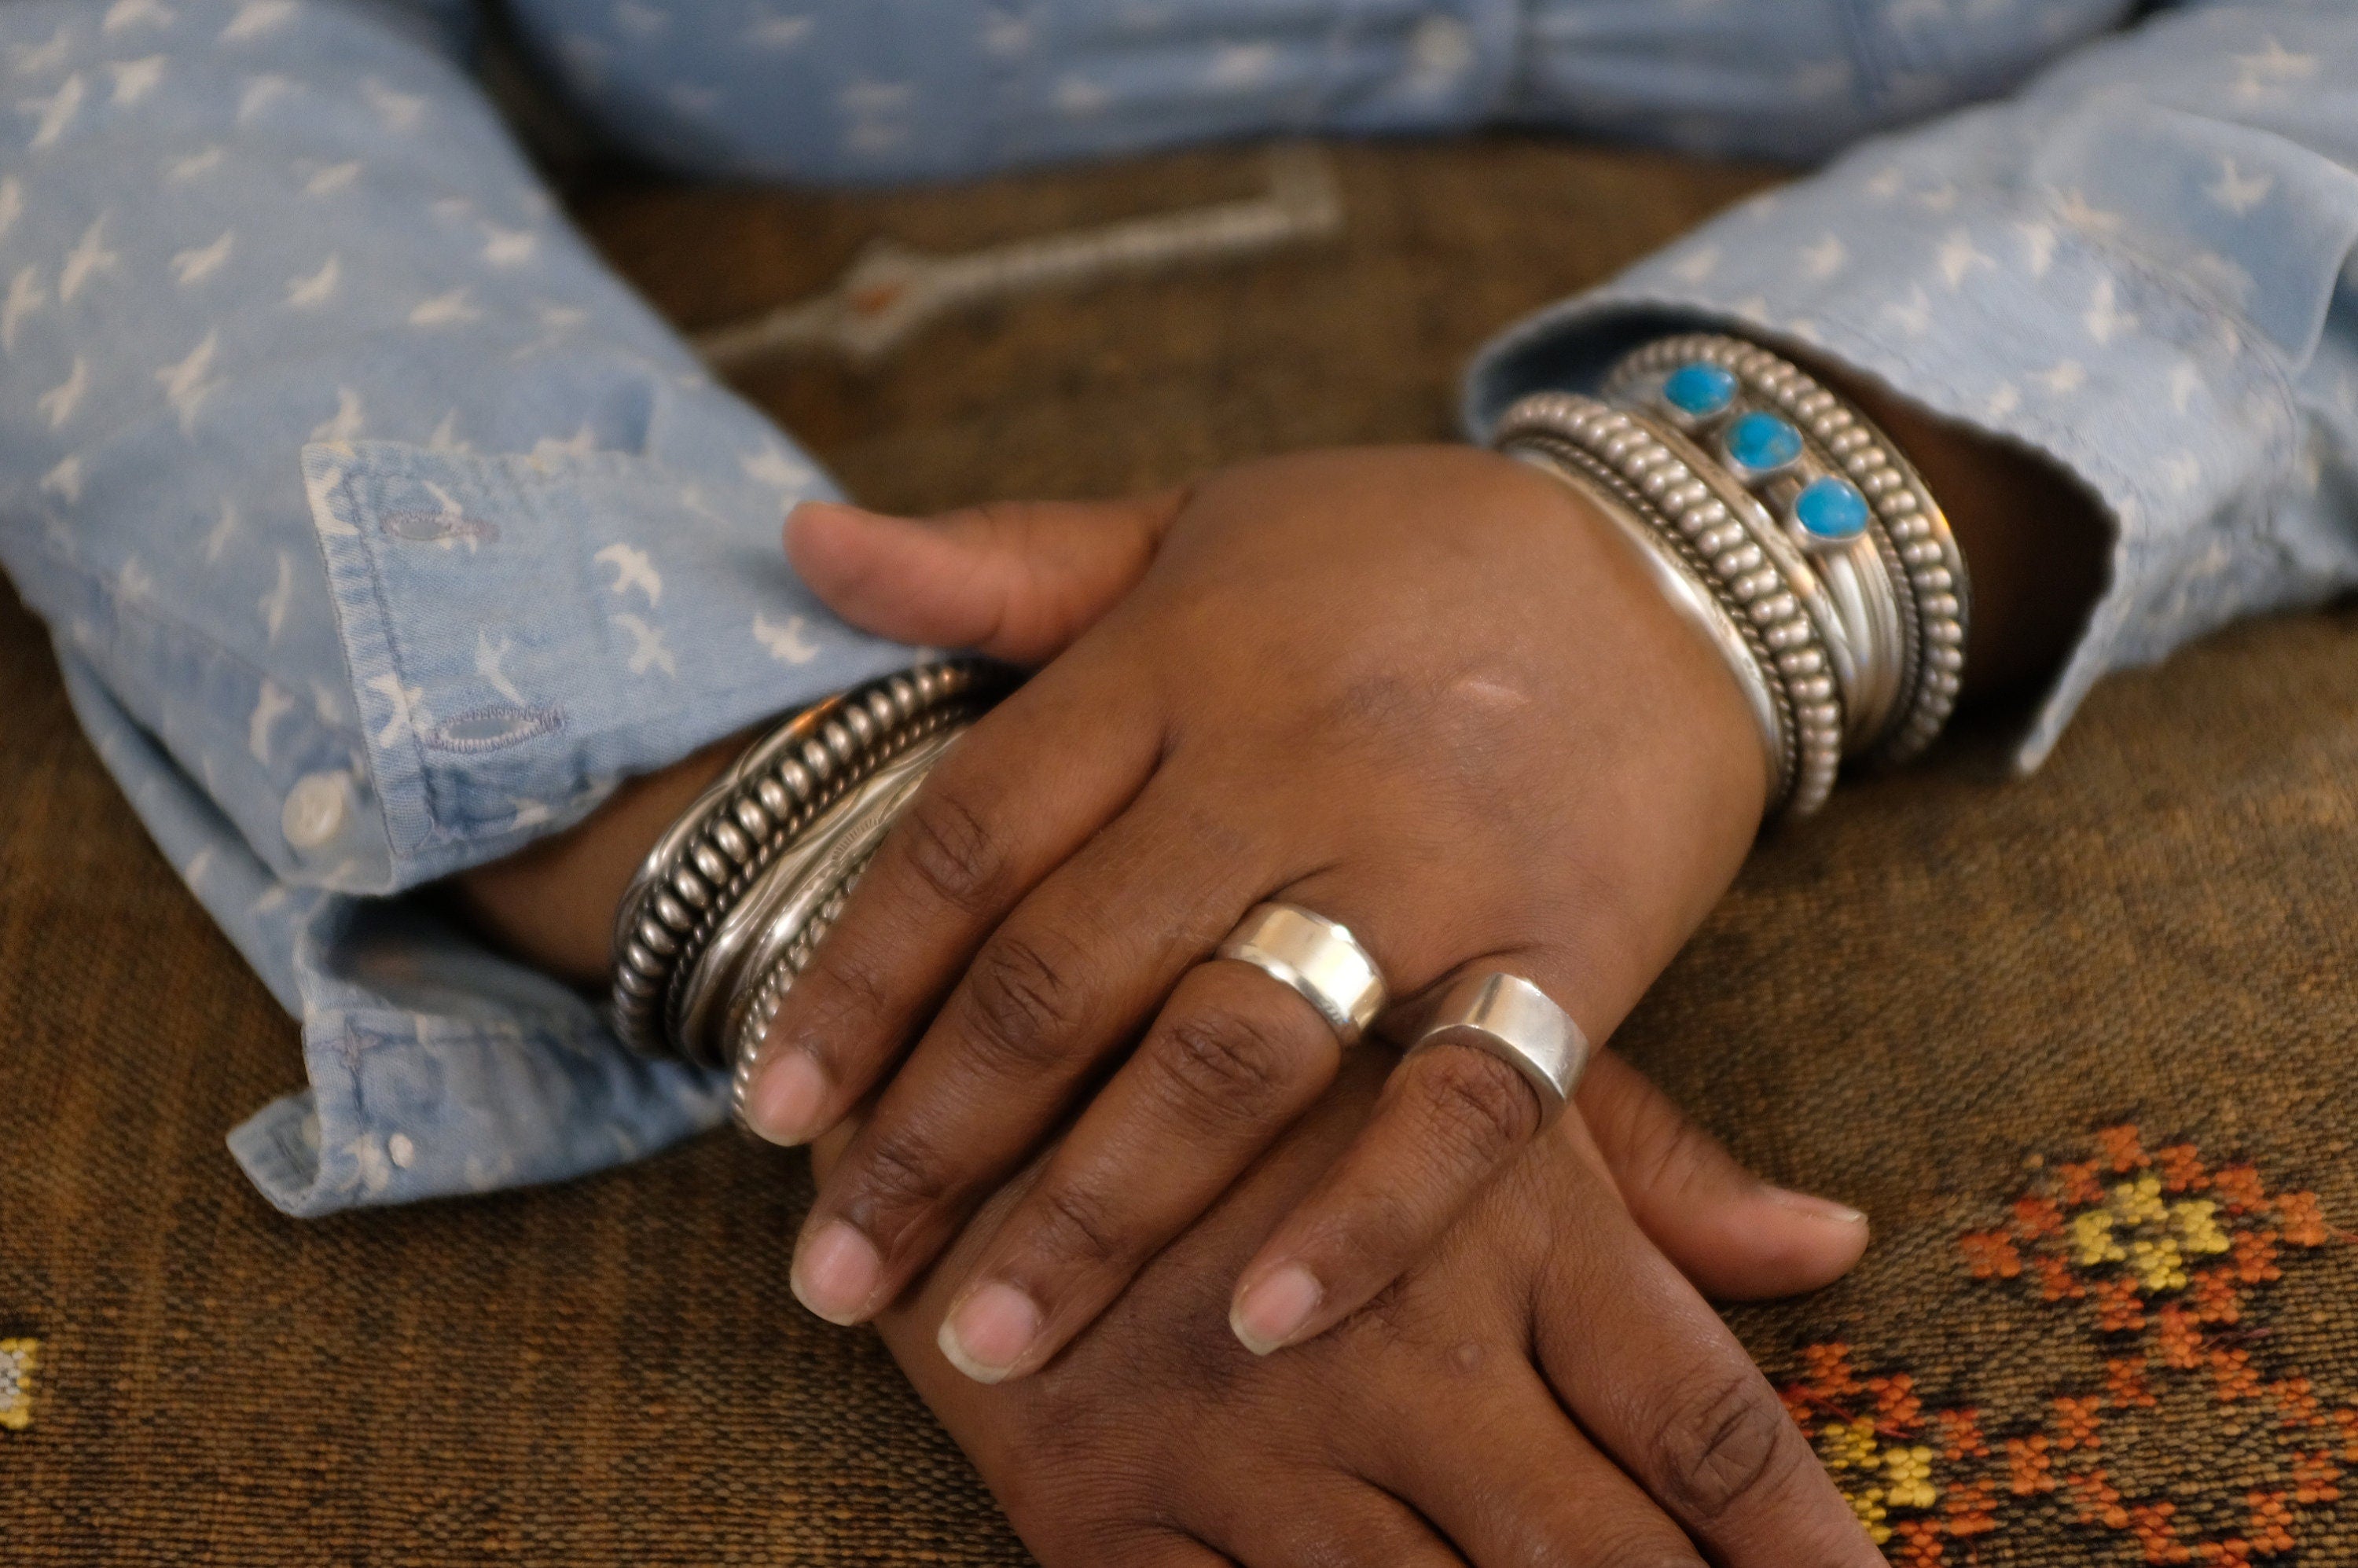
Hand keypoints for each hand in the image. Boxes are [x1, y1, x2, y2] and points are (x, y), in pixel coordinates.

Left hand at [749, 445, 1864, 1379]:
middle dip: (933, 1140)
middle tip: (833, 1278)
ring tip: (990, 1344)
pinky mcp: (1572, 943)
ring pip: (1232, 1052)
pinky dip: (1365, 1218)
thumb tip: (804, 544)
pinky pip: (1464, 1101)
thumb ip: (1000, 565)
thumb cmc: (1395, 557)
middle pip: (1067, 973)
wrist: (1670, 561)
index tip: (769, 1114)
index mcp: (1174, 659)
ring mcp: (1433, 858)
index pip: (971, 840)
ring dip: (1098, 1209)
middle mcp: (1285, 759)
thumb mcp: (1188, 526)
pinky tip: (1257, 1324)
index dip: (857, 982)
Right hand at [851, 1048, 1880, 1566]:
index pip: (1700, 1421)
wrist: (960, 1014)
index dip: (1800, 1542)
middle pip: (1597, 1558)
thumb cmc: (1250, 1045)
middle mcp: (1396, 1341)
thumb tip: (1833, 1238)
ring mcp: (1242, 1438)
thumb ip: (1651, 1165)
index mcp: (1505, 1221)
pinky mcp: (1094, 1502)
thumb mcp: (1453, 1057)